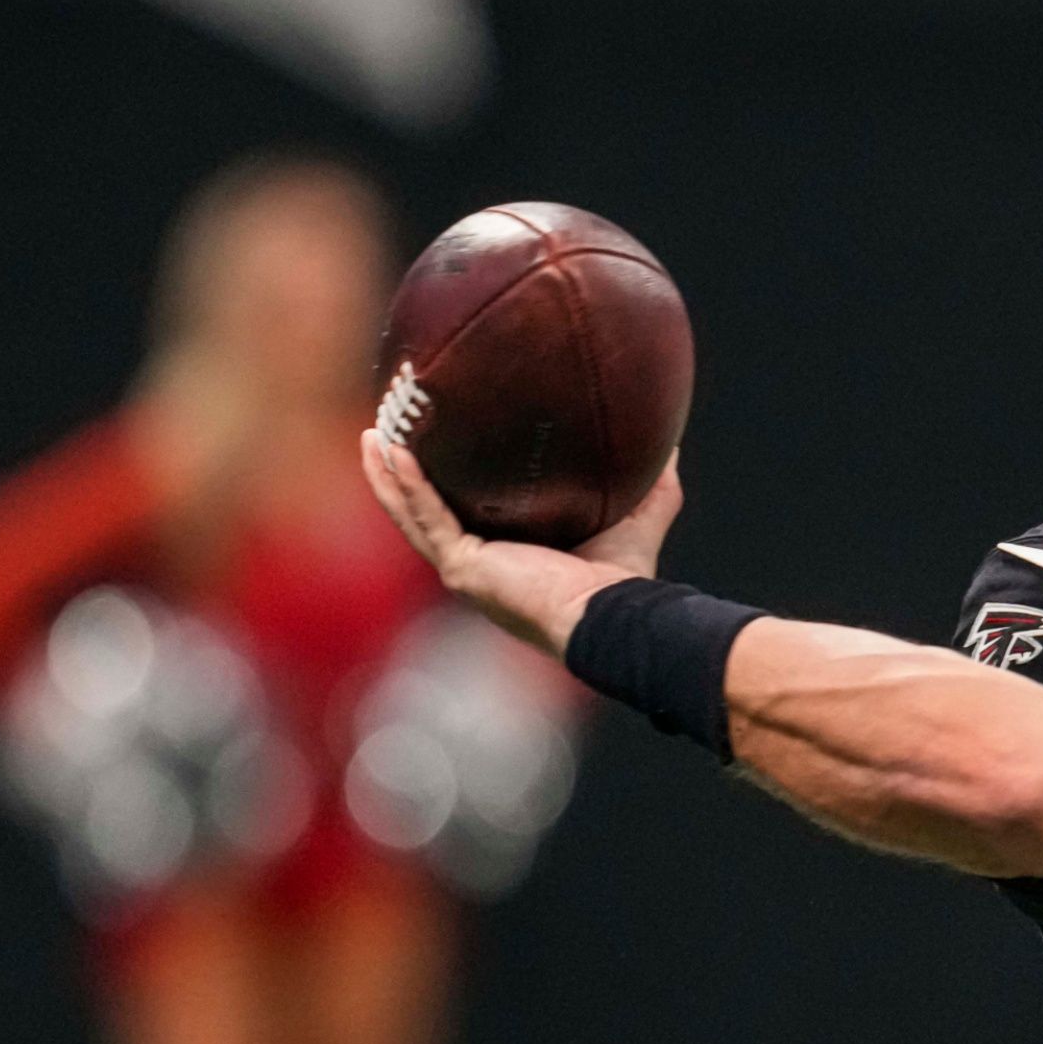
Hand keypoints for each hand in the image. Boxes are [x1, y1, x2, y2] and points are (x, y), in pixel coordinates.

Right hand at [359, 428, 682, 656]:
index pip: (469, 513)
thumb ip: (653, 477)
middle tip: (388, 427)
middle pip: (427, 511)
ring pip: (412, 514)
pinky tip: (389, 451)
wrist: (616, 615)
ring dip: (388, 475)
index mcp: (511, 556)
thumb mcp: (640, 513)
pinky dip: (405, 484)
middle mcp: (482, 564)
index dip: (450, 480)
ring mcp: (466, 569)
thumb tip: (670, 437)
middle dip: (404, 471)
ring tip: (372, 434)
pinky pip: (425, 517)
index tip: (437, 441)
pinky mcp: (463, 568)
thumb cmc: (627, 579)